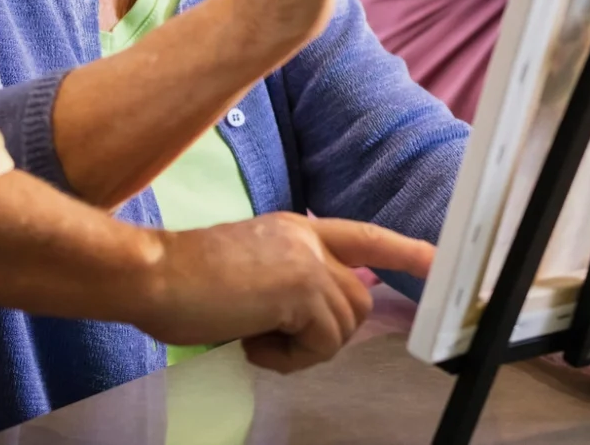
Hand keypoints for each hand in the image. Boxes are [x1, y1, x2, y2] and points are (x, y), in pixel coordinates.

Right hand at [128, 214, 433, 372]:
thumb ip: (283, 285)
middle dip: (325, 335)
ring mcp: (308, 260)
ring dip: (303, 349)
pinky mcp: (301, 288)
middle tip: (269, 341)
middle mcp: (307, 238)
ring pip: (343, 325)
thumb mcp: (246, 275)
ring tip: (254, 339)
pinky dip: (289, 358)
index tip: (436, 260)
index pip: (362, 236)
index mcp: (294, 229)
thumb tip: (304, 320)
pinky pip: (322, 343)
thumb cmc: (181, 282)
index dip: (402, 251)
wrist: (153, 275)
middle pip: (356, 300)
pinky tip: (249, 342)